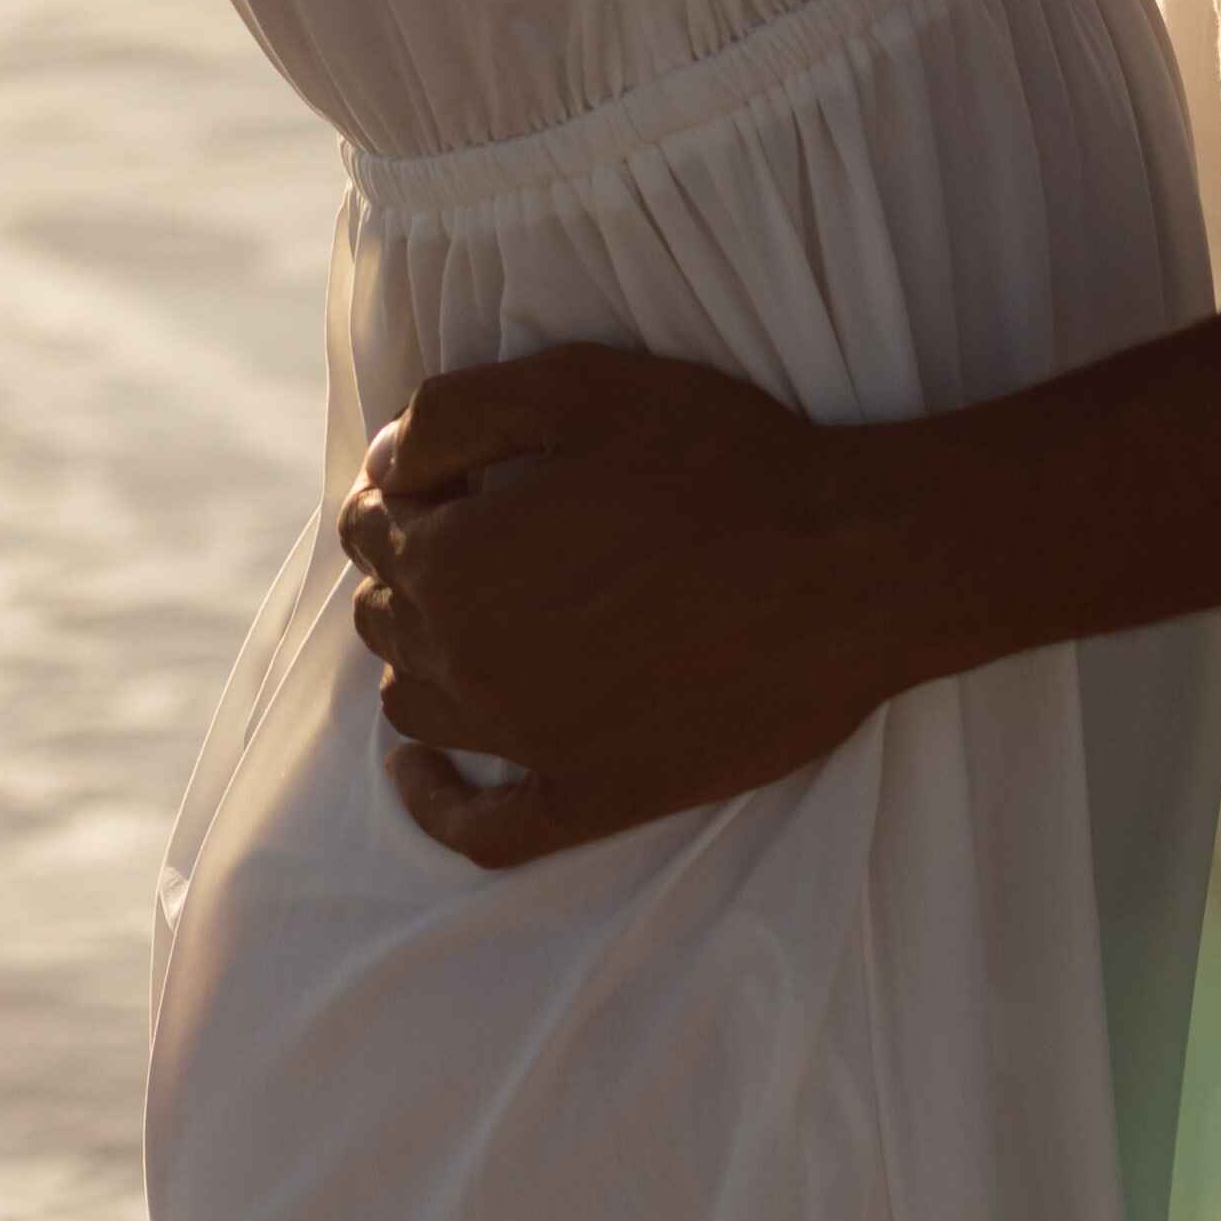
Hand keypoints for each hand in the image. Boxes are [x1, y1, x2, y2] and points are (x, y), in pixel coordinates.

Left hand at [337, 344, 950, 868]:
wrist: (848, 564)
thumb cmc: (721, 461)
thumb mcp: (577, 388)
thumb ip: (455, 416)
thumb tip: (383, 465)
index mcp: (457, 560)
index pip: (372, 528)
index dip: (402, 495)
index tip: (448, 478)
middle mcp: (470, 660)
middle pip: (385, 616)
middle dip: (407, 569)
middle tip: (473, 532)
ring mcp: (531, 741)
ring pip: (415, 709)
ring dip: (418, 657)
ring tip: (468, 618)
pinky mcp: (597, 797)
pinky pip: (481, 832)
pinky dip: (433, 805)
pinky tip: (417, 777)